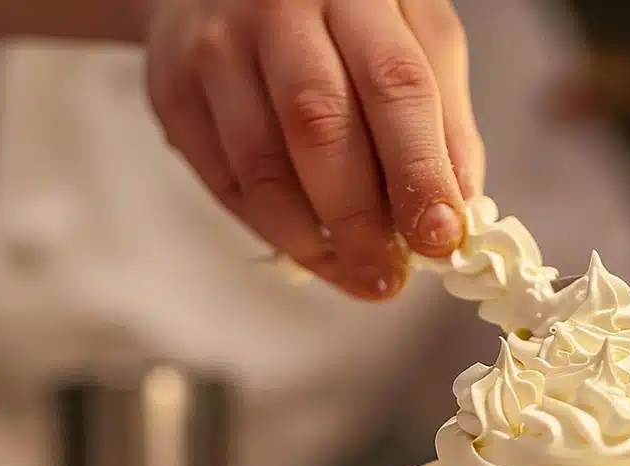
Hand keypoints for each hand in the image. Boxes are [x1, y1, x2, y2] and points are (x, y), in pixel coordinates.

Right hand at [144, 0, 483, 300]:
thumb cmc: (338, 15)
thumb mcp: (410, 35)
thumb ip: (441, 114)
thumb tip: (456, 207)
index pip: (396, 84)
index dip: (420, 170)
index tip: (439, 239)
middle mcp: (280, 10)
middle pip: (320, 127)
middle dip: (361, 219)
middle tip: (390, 275)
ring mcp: (217, 49)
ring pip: (262, 166)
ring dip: (314, 239)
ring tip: (356, 274)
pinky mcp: (173, 91)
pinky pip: (225, 181)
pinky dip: (272, 229)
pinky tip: (309, 247)